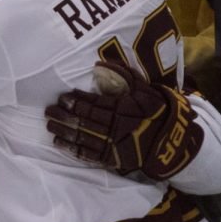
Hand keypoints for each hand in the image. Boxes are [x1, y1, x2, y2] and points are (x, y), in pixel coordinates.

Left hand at [45, 61, 203, 179]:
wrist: (171, 141)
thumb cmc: (157, 111)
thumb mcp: (145, 90)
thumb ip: (125, 76)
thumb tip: (101, 63)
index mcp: (123, 109)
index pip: (94, 104)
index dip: (76, 101)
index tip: (63, 96)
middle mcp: (115, 127)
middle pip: (84, 120)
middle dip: (64, 114)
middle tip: (48, 109)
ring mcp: (112, 144)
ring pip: (82, 137)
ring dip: (63, 130)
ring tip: (49, 124)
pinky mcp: (111, 158)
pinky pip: (88, 154)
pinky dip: (72, 148)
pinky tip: (58, 142)